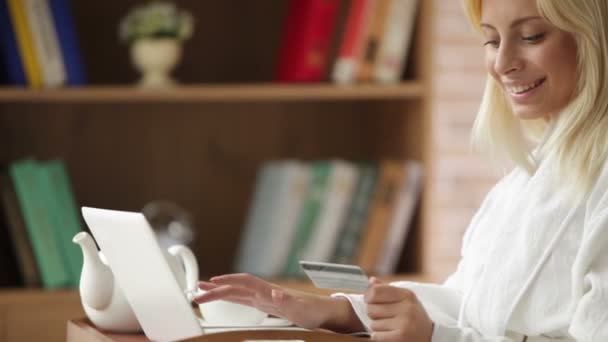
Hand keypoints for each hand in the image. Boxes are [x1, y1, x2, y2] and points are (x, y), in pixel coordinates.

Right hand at [193, 273, 347, 329]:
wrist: (322, 311)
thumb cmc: (312, 310)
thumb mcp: (301, 309)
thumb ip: (287, 301)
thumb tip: (275, 294)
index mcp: (269, 291)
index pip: (244, 283)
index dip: (228, 281)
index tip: (212, 283)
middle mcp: (264, 292)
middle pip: (235, 288)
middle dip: (216, 289)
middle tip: (197, 292)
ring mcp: (263, 297)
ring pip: (236, 292)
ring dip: (219, 291)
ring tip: (202, 291)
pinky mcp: (264, 304)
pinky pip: (241, 299)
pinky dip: (229, 297)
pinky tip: (223, 298)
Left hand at [365, 277, 433, 341]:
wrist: (429, 336)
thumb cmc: (412, 315)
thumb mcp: (403, 299)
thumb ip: (386, 290)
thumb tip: (371, 280)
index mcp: (406, 294)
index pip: (374, 291)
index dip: (368, 297)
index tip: (372, 302)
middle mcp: (407, 307)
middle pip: (371, 308)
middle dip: (373, 314)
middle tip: (385, 317)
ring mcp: (405, 323)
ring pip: (373, 324)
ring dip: (378, 327)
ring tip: (391, 326)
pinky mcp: (401, 337)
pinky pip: (376, 336)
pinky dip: (379, 337)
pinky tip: (390, 335)